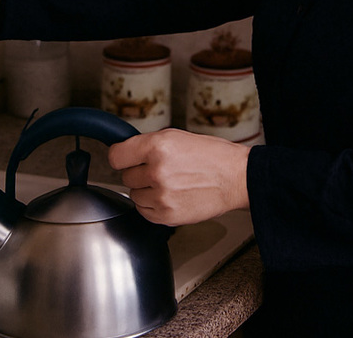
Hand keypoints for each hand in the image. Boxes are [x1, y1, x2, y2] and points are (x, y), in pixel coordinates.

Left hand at [108, 128, 250, 226]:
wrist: (236, 178)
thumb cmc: (212, 156)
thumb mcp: (177, 136)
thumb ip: (148, 145)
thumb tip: (125, 153)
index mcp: (158, 147)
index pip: (116, 156)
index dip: (122, 156)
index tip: (126, 158)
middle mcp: (157, 171)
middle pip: (126, 176)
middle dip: (140, 173)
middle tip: (162, 170)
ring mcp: (161, 196)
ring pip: (134, 195)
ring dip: (147, 190)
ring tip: (170, 183)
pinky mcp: (166, 216)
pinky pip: (144, 211)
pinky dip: (153, 205)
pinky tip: (172, 196)